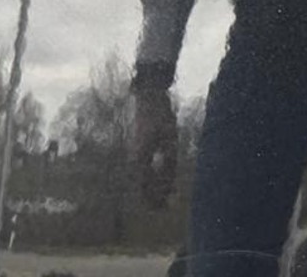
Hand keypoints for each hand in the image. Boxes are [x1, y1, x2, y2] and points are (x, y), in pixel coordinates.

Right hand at [133, 80, 176, 208]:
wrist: (149, 98)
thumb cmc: (161, 117)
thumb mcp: (169, 139)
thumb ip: (169, 161)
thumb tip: (170, 183)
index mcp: (140, 158)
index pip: (145, 186)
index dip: (153, 199)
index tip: (161, 209)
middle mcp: (136, 158)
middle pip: (143, 184)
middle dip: (153, 197)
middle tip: (163, 209)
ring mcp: (137, 153)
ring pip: (144, 176)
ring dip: (154, 188)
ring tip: (164, 199)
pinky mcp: (141, 148)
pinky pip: (146, 167)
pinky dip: (154, 176)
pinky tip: (165, 180)